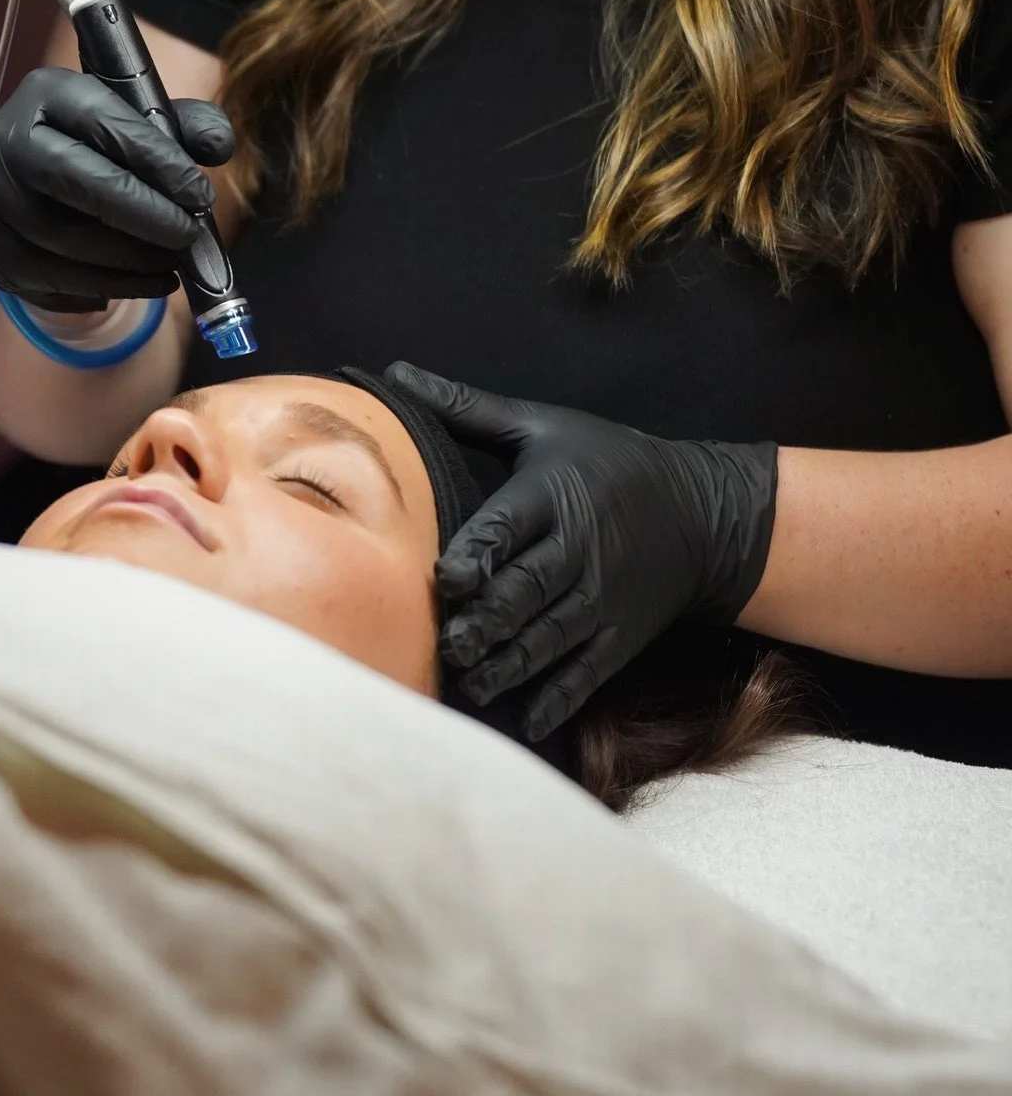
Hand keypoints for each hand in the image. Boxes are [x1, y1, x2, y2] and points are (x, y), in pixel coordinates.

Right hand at [0, 67, 233, 311]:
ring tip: (172, 265)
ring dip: (128, 260)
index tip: (200, 195)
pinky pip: (49, 279)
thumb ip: (187, 127)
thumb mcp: (142, 123)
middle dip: (142, 214)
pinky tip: (144, 284)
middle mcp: (6, 139)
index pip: (104, 123)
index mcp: (48, 93)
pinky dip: (104, 287)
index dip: (157, 161)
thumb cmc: (97, 146)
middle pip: (76, 180)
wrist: (28, 181)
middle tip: (189, 237)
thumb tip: (219, 145)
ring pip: (62, 239)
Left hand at [385, 362, 778, 741]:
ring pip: (552, 636)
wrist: (700, 513)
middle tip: (448, 644)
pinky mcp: (620, 636)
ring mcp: (603, 598)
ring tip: (470, 683)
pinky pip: (587, 673)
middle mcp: (580, 550)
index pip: (511, 525)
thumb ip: (467, 408)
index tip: (447, 578)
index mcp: (554, 495)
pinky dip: (557, 698)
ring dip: (511, 664)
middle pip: (529, 589)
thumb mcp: (543, 425)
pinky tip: (525, 720)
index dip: (479, 553)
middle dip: (489, 620)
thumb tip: (396, 375)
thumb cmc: (607, 461)